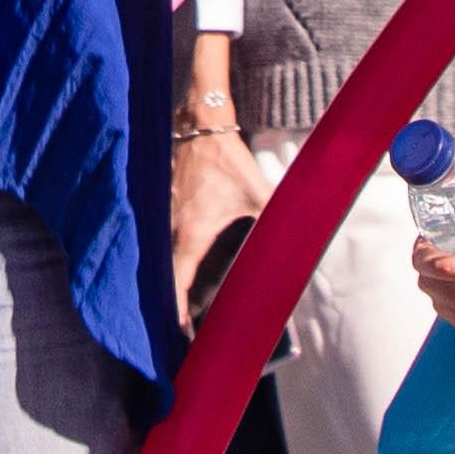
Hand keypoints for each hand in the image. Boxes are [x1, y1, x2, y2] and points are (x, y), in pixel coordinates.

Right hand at [171, 124, 275, 318]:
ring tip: (174, 300)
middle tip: (179, 323)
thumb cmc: (227, 159)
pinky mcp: (160, 202)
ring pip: (158, 255)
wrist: (202, 124)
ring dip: (165, 276)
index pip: (177, 279)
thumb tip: (297, 237)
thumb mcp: (258, 191)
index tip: (179, 328)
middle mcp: (171, 226)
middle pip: (164, 273)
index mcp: (192, 231)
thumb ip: (277, 217)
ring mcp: (162, 213)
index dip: (176, 307)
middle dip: (170, 298)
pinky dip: (162, 253)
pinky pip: (157, 235)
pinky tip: (173, 262)